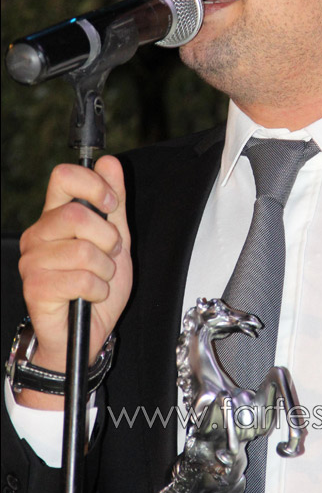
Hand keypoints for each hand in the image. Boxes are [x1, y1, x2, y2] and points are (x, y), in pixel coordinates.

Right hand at [16, 155, 131, 408]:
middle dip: (107, 237)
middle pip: (75, 213)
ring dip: (105, 269)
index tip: (111, 204)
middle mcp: (38, 234)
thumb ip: (113, 201)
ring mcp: (33, 260)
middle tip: (111, 254)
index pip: (63, 177)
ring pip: (81, 250)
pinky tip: (93, 295)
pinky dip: (98, 289)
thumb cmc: (99, 285)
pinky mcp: (35, 287)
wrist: (89, 331)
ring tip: (101, 278)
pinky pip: (79, 279)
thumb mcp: (117, 238)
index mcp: (56, 215)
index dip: (93, 185)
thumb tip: (108, 161)